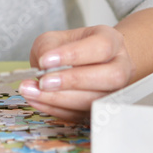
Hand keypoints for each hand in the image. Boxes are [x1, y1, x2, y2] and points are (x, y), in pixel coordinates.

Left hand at [19, 25, 133, 121]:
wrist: (81, 64)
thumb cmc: (70, 48)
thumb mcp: (55, 38)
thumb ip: (48, 47)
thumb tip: (44, 66)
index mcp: (112, 41)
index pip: (101, 47)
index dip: (74, 54)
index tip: (46, 60)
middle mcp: (120, 67)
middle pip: (110, 77)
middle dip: (73, 81)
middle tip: (43, 81)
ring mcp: (114, 92)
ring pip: (96, 100)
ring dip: (60, 99)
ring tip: (32, 92)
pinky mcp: (99, 110)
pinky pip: (82, 115)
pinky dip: (56, 109)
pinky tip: (37, 100)